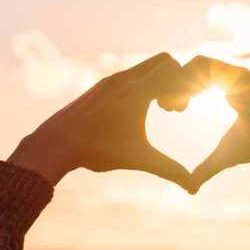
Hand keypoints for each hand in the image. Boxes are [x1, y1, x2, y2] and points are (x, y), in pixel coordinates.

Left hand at [7, 52, 197, 187]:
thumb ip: (169, 170)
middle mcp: (125, 79)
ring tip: (155, 110)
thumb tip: (194, 189)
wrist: (55, 143)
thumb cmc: (96, 150)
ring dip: (158, 83)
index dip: (185, 89)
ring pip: (146, 66)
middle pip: (165, 60)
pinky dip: (142, 86)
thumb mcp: (137, 159)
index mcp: (137, 91)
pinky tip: (133, 114)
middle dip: (176, 80)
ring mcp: (111, 80)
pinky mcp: (101, 86)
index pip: (175, 70)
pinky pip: (131, 74)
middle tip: (170, 110)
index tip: (176, 114)